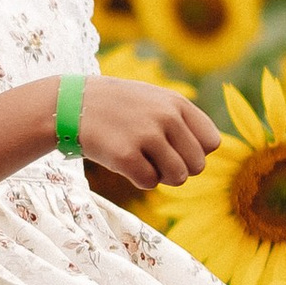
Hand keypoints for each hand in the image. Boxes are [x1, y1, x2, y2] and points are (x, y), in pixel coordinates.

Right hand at [77, 74, 219, 192]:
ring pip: (178, 178)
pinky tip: (124, 162)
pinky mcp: (125, 155)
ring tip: (142, 160)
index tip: (175, 148)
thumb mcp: (156, 100)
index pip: (211, 143)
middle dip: (178, 168)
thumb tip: (212, 149)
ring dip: (161, 176)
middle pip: (197, 165)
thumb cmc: (120, 108)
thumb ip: (185, 121)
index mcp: (177, 104)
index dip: (195, 152)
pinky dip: (139, 179)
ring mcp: (146, 136)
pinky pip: (150, 183)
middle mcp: (166, 117)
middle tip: (155, 158)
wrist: (74, 105)